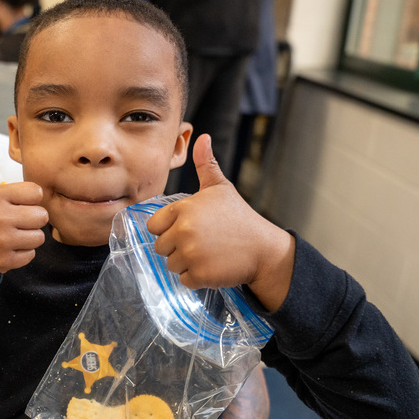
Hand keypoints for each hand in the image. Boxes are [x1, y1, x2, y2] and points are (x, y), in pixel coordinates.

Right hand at [0, 130, 47, 280]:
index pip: (36, 193)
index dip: (29, 198)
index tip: (16, 202)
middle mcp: (0, 218)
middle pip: (42, 216)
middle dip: (32, 218)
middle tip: (16, 219)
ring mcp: (3, 241)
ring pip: (38, 237)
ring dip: (29, 236)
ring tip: (12, 233)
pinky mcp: (5, 261)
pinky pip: (30, 255)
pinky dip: (22, 253)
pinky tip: (7, 247)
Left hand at [145, 135, 294, 309]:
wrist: (264, 249)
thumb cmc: (239, 218)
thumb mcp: (221, 188)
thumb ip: (206, 164)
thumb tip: (201, 137)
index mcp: (184, 209)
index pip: (154, 226)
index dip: (169, 229)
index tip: (189, 229)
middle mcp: (184, 231)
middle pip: (160, 247)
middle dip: (177, 248)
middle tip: (202, 244)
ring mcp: (191, 254)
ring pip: (171, 265)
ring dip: (187, 264)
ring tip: (209, 254)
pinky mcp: (200, 274)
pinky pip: (184, 280)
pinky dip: (197, 278)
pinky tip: (213, 267)